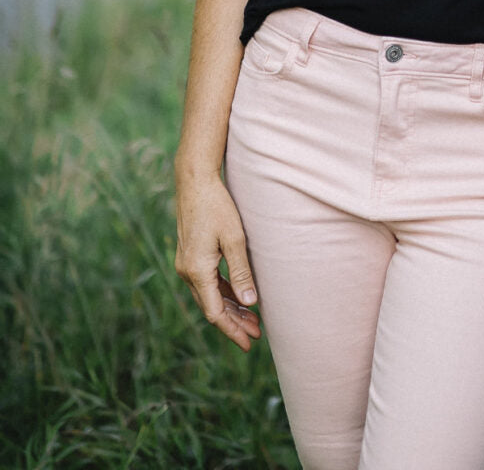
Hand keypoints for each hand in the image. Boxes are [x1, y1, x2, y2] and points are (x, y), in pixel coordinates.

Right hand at [174, 171, 261, 351]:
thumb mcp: (234, 239)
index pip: (215, 313)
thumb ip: (241, 272)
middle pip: (212, 307)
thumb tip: (250, 304)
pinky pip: (206, 283)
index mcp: (197, 271)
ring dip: (230, 308)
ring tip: (252, 319)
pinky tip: (239, 297)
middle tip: (256, 335)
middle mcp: (187, 272)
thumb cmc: (217, 206)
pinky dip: (223, 292)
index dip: (232, 330)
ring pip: (209, 296)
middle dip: (234, 323)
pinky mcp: (190, 256)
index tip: (249, 343)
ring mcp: (186, 264)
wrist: (195, 181)